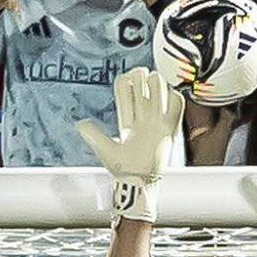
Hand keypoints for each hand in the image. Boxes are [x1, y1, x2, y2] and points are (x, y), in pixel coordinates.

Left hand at [76, 66, 184, 188]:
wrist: (141, 181)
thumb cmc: (124, 169)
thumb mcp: (105, 150)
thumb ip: (93, 135)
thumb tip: (80, 124)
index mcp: (126, 118)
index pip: (125, 90)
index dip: (126, 80)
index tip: (126, 78)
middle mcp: (142, 117)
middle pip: (144, 84)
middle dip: (142, 77)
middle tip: (141, 75)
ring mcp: (156, 120)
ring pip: (160, 90)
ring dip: (157, 83)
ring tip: (154, 83)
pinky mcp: (169, 127)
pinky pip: (176, 104)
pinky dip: (174, 97)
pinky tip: (168, 97)